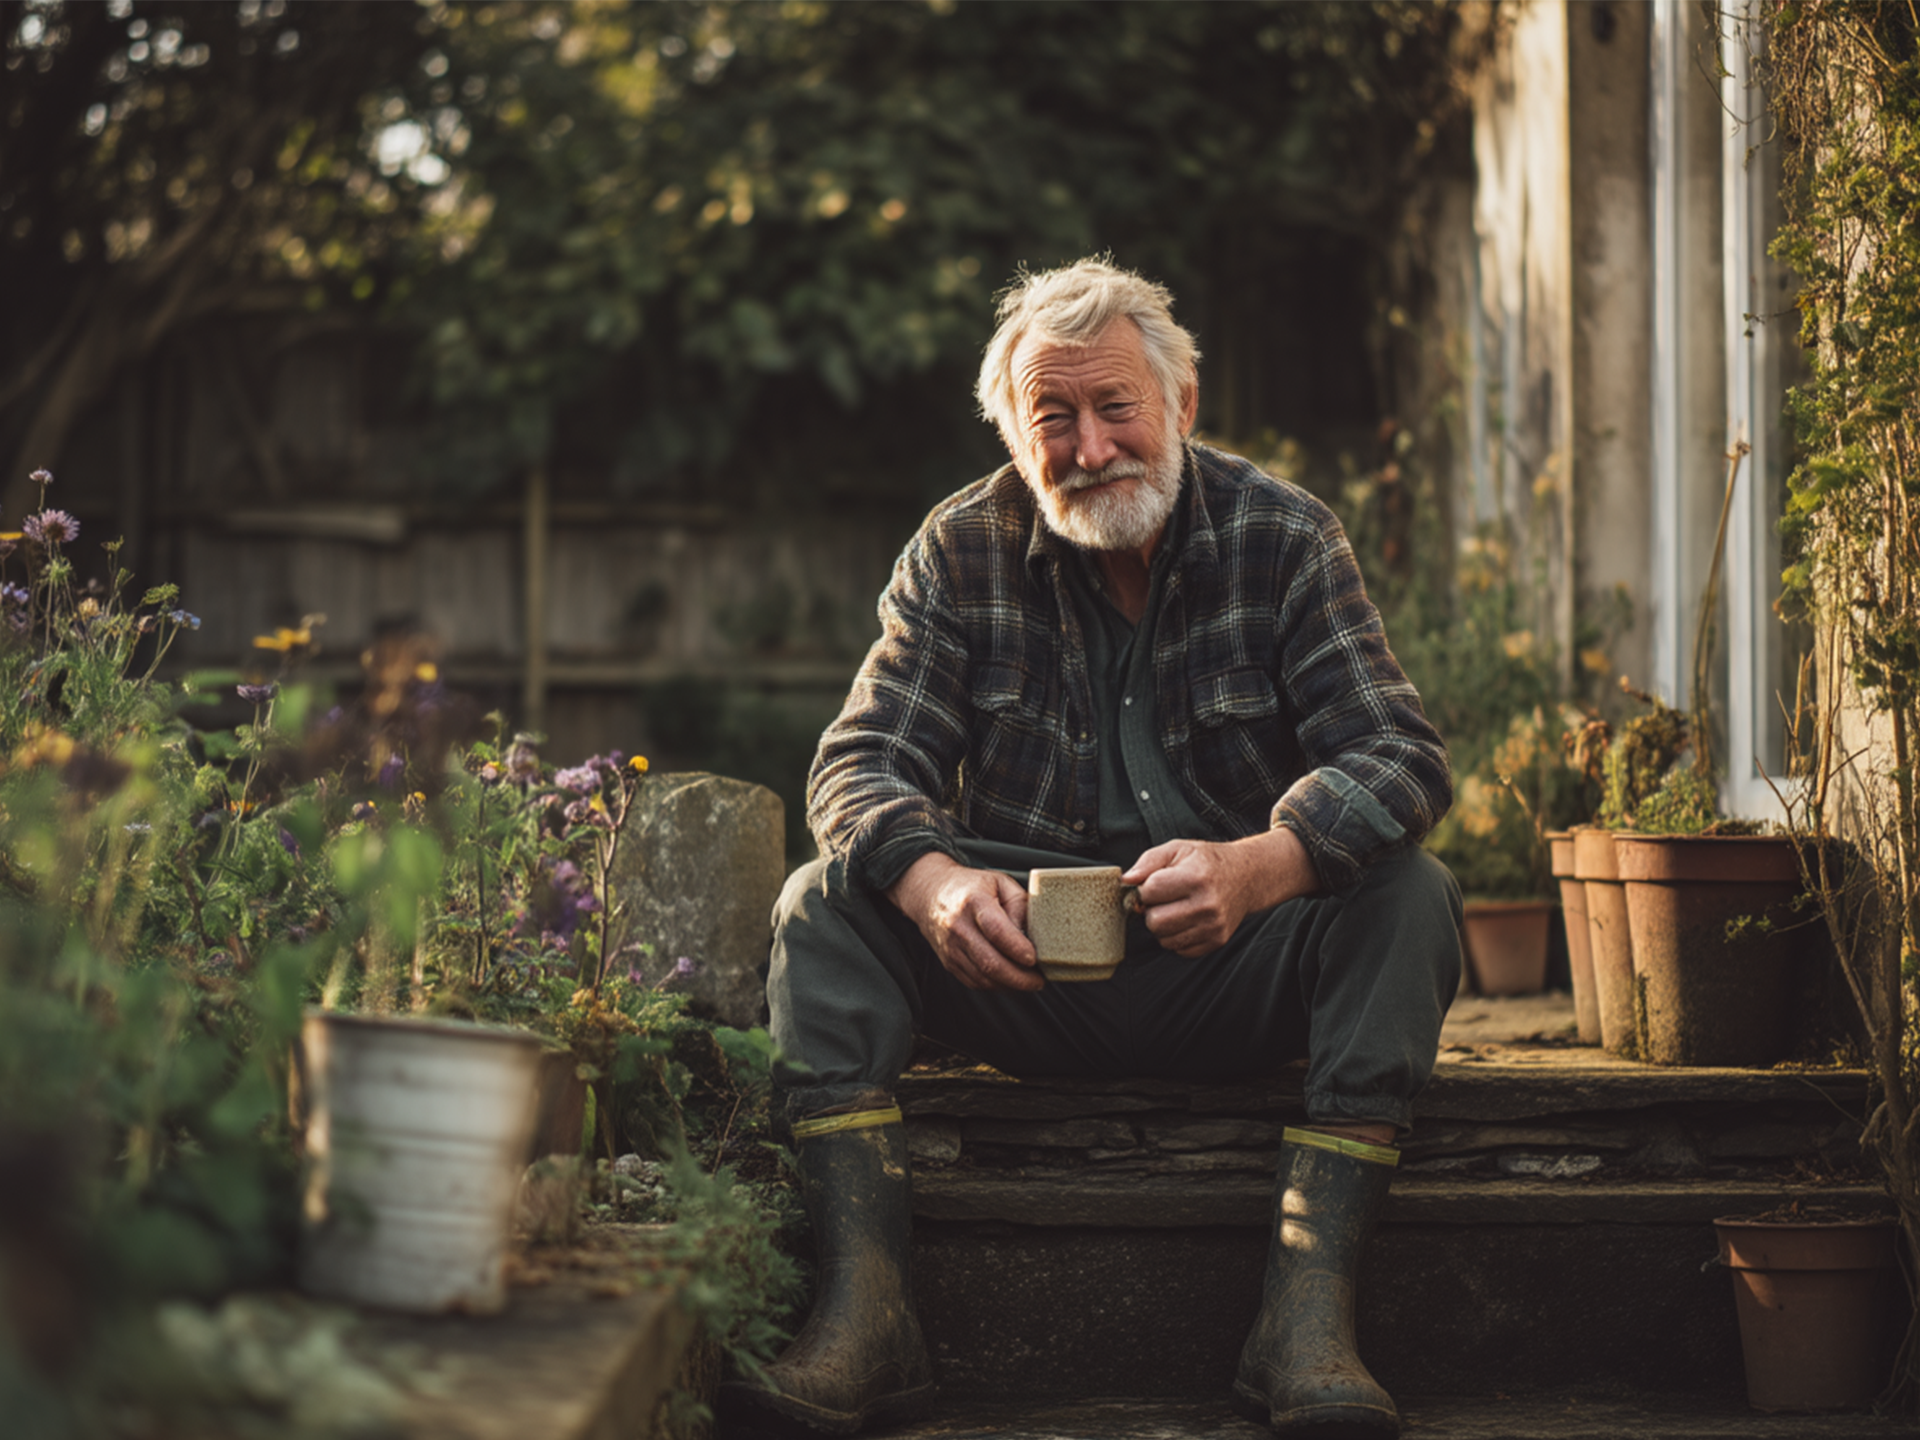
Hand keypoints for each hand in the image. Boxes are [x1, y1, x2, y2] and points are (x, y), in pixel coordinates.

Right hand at [887, 852, 1042, 991]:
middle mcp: (959, 927)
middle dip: (1019, 978)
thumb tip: (1032, 936)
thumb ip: (1021, 905)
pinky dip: (996, 985)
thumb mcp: (1001, 883)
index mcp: (974, 902)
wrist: (929, 894)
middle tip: (1038, 980)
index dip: (1017, 948)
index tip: (1034, 958)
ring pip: (983, 978)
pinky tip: (1010, 980)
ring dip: (1010, 985)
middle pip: (990, 962)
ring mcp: (951, 948)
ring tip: (1029, 982)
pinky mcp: (949, 962)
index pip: (996, 930)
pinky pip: (975, 982)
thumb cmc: (971, 887)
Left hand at [1123, 828, 1319, 957]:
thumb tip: (1126, 881)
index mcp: (1195, 877)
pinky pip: (1180, 950)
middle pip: (1154, 922)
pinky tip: (1187, 920)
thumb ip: (1148, 861)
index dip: (1145, 888)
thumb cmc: (1207, 862)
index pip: (1149, 892)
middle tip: (1164, 900)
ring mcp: (1214, 926)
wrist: (1247, 877)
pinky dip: (1177, 937)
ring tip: (1176, 909)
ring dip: (1164, 926)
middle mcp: (1207, 904)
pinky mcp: (1217, 941)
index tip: (1154, 883)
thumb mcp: (1178, 849)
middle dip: (1152, 910)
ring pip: (1164, 939)